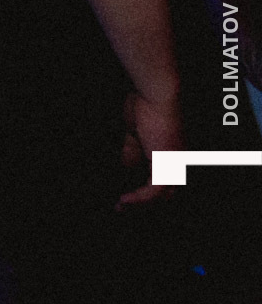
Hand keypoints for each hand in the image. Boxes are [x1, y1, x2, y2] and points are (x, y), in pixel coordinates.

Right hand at [116, 89, 183, 207]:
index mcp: (174, 156)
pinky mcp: (170, 165)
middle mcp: (180, 163)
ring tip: (122, 207)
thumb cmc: (145, 106)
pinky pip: (155, 190)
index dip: (146, 193)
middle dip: (144, 203)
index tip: (126, 198)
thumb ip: (131, 153)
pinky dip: (139, 198)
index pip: (163, 182)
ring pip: (163, 196)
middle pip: (166, 193)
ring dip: (141, 205)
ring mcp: (177, 165)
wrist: (157, 95)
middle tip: (123, 208)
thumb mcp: (134, 134)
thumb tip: (124, 169)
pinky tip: (124, 200)